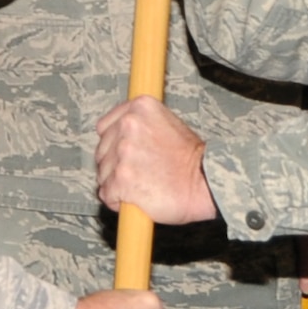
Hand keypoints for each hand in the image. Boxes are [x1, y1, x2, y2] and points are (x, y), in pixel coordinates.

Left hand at [96, 96, 217, 224]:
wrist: (205, 182)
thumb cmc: (191, 160)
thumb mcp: (168, 124)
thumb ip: (141, 125)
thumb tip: (120, 135)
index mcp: (139, 107)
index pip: (105, 127)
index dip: (113, 144)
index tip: (125, 155)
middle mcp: (128, 125)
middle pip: (102, 151)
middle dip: (114, 166)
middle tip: (138, 174)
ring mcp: (123, 152)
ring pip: (102, 174)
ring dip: (116, 184)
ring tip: (141, 186)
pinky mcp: (121, 179)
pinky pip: (106, 194)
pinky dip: (117, 201)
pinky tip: (136, 199)